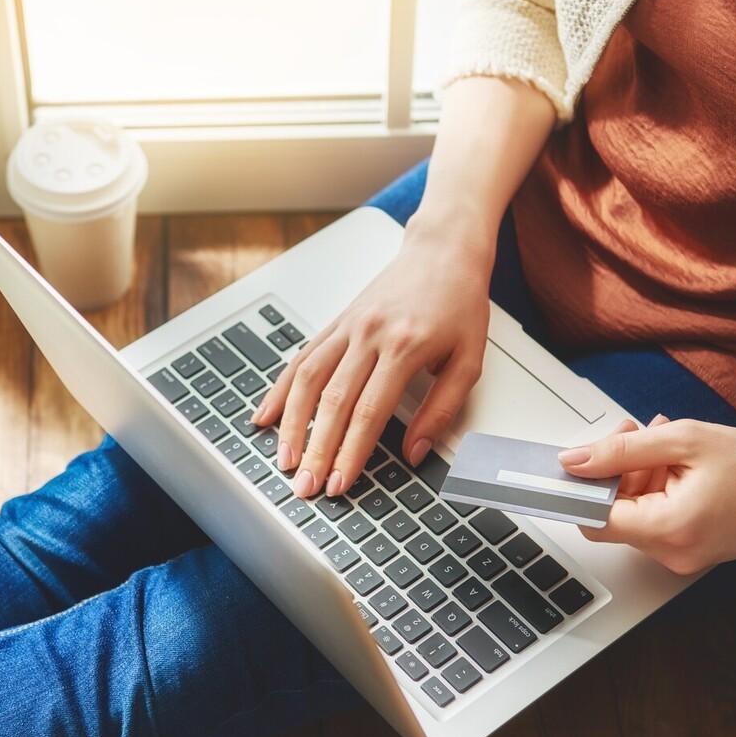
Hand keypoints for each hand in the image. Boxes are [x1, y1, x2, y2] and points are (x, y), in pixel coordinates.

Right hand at [252, 231, 491, 498]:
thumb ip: (442, 409)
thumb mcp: (469, 360)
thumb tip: (415, 452)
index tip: (340, 483)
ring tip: (284, 459)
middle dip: (316, 450)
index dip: (351, 453)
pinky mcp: (336, 322)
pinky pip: (301, 358)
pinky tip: (266, 415)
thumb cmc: (459, 303)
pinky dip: (281, 389)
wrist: (442, 250)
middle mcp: (369, 335)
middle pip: (333, 403)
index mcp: (405, 347)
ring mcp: (347, 327)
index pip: (370, 412)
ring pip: (308, 380)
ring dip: (292, 424)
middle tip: (305, 486)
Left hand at [559, 417, 735, 573]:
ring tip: (662, 443)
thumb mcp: (681, 440)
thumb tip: (574, 461)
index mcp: (668, 530)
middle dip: (614, 470)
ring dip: (637, 475)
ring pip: (633, 514)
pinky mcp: (690, 550)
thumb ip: (620, 450)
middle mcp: (672, 553)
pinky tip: (675, 464)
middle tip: (634, 434)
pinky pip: (655, 520)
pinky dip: (655, 489)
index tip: (571, 466)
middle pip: (613, 514)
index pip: (595, 519)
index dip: (580, 488)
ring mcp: (682, 557)